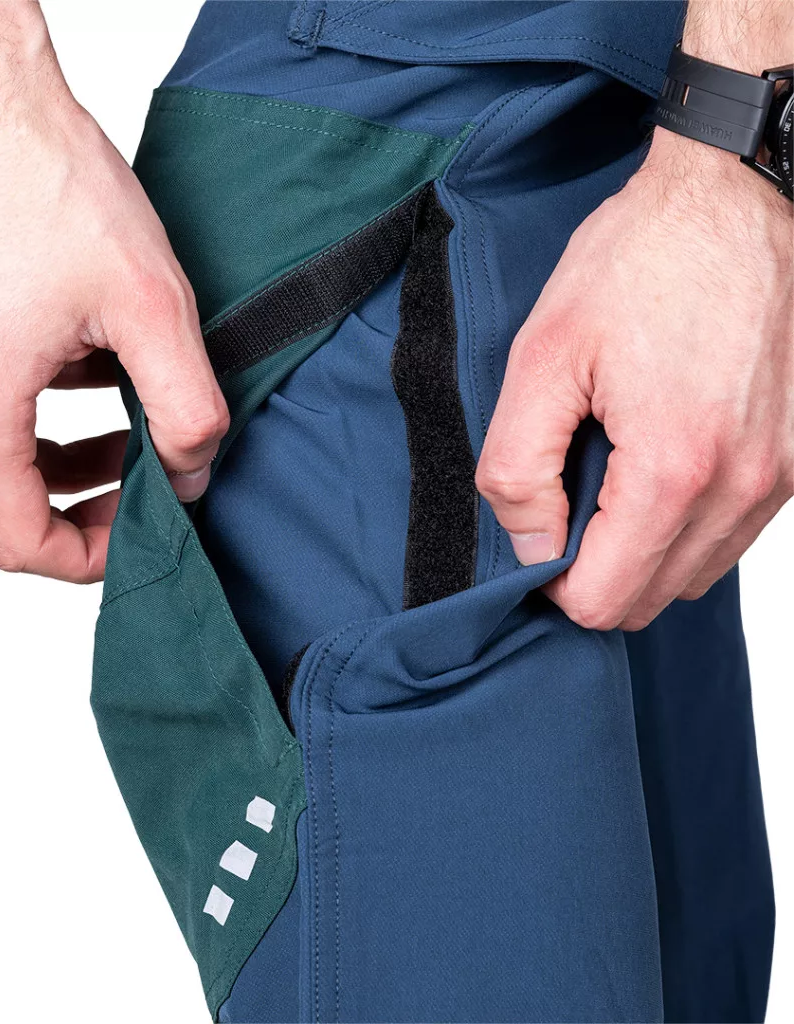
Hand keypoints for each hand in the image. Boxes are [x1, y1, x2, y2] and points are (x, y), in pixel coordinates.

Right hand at [0, 2, 226, 582]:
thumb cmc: (38, 174)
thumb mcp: (148, 301)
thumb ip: (185, 406)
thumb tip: (190, 471)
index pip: (15, 542)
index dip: (87, 557)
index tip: (140, 529)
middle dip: (63, 529)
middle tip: (128, 495)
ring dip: (47, 478)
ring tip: (118, 438)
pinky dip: (22, 430)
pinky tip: (79, 382)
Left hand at [475, 132, 792, 629]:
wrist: (733, 196)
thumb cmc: (640, 262)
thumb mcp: (543, 357)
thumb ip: (518, 468)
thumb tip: (530, 548)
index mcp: (675, 469)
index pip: (605, 602)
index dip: (554, 584)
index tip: (539, 533)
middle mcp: (745, 486)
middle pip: (652, 598)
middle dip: (598, 571)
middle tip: (569, 497)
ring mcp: (783, 475)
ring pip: (695, 572)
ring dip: (643, 547)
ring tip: (616, 470)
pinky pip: (732, 531)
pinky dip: (687, 521)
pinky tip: (661, 460)